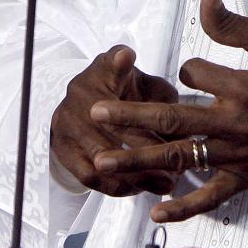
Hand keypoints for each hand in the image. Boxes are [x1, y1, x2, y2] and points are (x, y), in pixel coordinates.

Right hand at [50, 45, 180, 195]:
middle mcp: (81, 90)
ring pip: (102, 153)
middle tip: (176, 164)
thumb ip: (164, 99)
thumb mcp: (147, 88)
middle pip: (112, 121)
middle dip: (147, 145)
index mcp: (105, 69)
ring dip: (136, 173)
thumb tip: (185, 127)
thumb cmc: (127, 98)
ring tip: (165, 182)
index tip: (126, 57)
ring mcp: (67, 120)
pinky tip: (140, 190)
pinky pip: (90, 175)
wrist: (83, 114)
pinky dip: (117, 185)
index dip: (117, 61)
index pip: (110, 62)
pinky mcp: (62, 148)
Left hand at [89, 0, 247, 222]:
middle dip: (128, 116)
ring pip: (181, 158)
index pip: (192, 74)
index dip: (186, 68)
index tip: (196, 70)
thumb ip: (233, 22)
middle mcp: (237, 124)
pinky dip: (184, 207)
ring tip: (102, 161)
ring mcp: (239, 156)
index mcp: (244, 87)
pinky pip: (210, 197)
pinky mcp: (245, 178)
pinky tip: (155, 212)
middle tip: (95, 112)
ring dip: (139, 161)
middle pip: (171, 120)